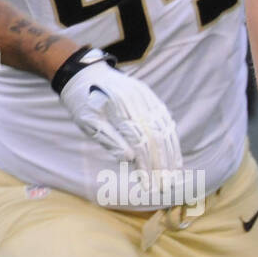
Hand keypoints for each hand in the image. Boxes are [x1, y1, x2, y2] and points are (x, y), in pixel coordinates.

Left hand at [53, 47, 184, 203]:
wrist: (82, 72)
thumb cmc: (82, 101)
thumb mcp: (88, 122)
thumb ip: (109, 140)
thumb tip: (130, 159)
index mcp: (118, 108)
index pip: (139, 142)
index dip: (146, 165)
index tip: (149, 184)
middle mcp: (136, 101)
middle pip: (156, 137)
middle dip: (163, 163)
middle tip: (166, 184)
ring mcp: (145, 97)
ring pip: (165, 128)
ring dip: (172, 153)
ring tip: (175, 173)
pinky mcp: (150, 96)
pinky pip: (165, 119)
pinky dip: (171, 138)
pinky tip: (174, 153)